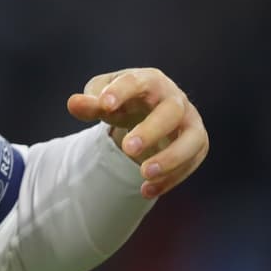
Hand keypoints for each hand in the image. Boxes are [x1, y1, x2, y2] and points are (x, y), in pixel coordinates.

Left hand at [66, 68, 208, 199]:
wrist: (147, 109)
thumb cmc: (122, 100)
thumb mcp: (102, 97)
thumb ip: (90, 102)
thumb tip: (73, 103)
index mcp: (148, 80)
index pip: (137, 81)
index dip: (121, 91)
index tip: (104, 105)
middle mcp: (174, 98)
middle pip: (170, 112)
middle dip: (151, 131)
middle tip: (128, 149)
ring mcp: (190, 121)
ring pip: (191, 139)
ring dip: (170, 158)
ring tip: (143, 174)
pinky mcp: (197, 143)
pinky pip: (191, 163)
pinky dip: (170, 179)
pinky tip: (146, 190)